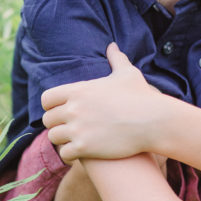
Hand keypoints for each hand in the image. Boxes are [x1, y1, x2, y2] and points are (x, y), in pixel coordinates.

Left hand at [43, 43, 170, 162]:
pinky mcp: (84, 148)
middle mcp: (74, 109)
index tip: (62, 111)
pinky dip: (70, 155)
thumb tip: (112, 45)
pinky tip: (79, 153)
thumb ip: (116, 59)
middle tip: (71, 128)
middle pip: (48, 120)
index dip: (52, 106)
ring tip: (74, 141)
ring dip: (63, 140)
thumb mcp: (128, 74)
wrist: (153, 121)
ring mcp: (77, 129)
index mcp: (79, 90)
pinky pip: (63, 154)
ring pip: (54, 138)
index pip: (47, 99)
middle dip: (58, 124)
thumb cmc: (142, 97)